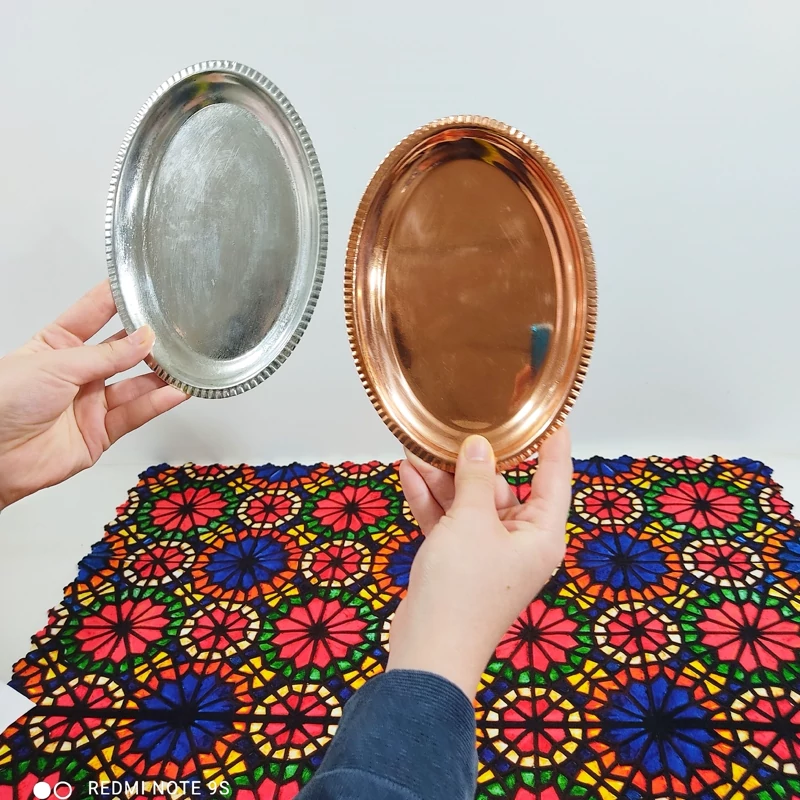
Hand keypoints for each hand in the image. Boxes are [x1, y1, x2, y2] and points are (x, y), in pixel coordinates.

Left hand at [0, 281, 187, 509]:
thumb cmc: (3, 401)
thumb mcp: (56, 364)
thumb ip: (106, 355)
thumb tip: (144, 339)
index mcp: (56, 346)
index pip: (92, 314)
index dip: (115, 299)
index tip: (141, 284)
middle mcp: (76, 374)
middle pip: (120, 352)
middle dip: (146, 341)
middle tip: (175, 329)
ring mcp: (90, 404)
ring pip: (134, 385)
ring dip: (159, 375)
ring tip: (185, 362)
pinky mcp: (100, 434)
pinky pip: (135, 415)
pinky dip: (157, 403)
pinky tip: (176, 391)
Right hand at [391, 428, 571, 697]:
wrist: (428, 649)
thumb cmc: (462, 590)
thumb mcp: (470, 522)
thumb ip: (475, 479)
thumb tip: (479, 447)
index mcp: (540, 536)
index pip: (554, 480)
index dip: (553, 447)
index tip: (551, 418)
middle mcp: (519, 543)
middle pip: (502, 489)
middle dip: (473, 462)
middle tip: (454, 429)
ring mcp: (487, 554)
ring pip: (469, 504)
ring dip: (443, 479)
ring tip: (418, 449)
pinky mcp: (459, 562)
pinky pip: (449, 522)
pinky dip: (431, 502)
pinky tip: (409, 475)